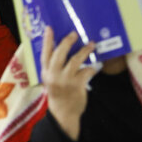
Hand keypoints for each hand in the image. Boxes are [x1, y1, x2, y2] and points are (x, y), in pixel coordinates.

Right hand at [40, 27, 97, 141]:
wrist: (63, 112)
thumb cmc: (58, 93)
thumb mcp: (50, 79)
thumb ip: (53, 66)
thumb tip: (63, 47)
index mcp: (45, 72)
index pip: (45, 53)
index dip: (47, 40)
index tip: (49, 28)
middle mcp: (53, 74)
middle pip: (60, 53)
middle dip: (68, 41)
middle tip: (75, 33)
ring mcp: (65, 80)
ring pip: (76, 60)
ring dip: (85, 51)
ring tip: (92, 44)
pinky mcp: (77, 85)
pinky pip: (87, 71)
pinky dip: (92, 68)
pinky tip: (96, 66)